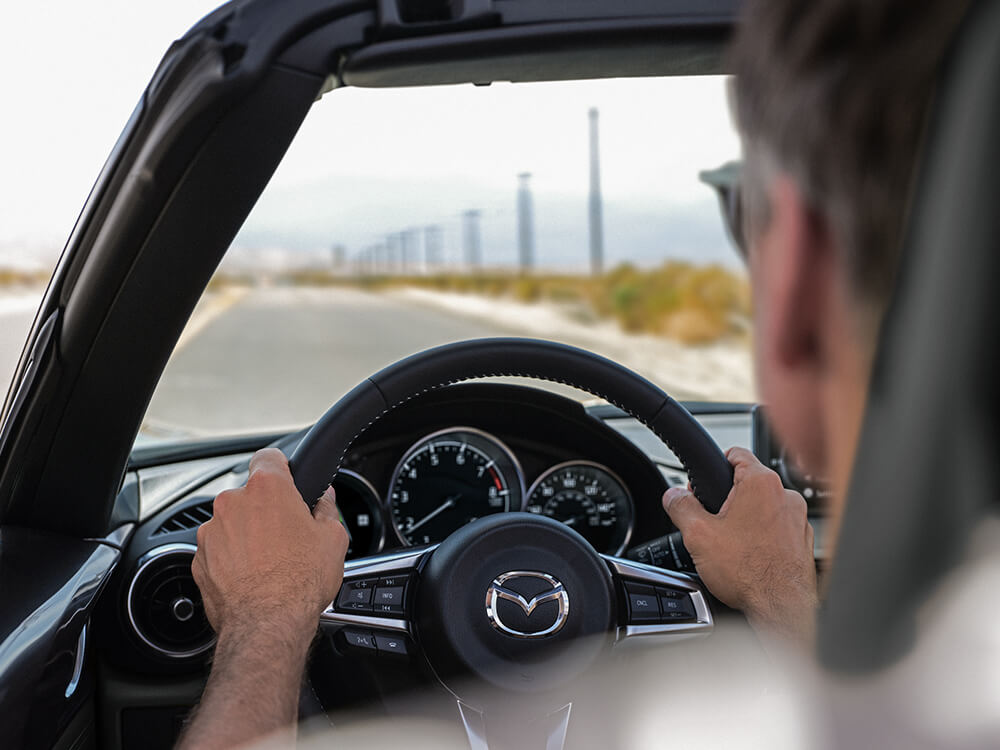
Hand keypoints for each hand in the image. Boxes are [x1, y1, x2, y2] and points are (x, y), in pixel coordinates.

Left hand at [180, 449, 348, 749]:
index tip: (288, 479)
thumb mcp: (333, 539)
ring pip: (232, 523)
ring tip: (270, 561)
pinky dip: (231, 559)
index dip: (282, 467)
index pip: (269, 456)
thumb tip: (326, 501)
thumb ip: (327, 511)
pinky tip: (253, 577)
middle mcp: (233, 503)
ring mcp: (212, 532)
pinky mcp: (199, 560)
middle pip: (250, 494)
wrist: (267, 625)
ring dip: (247, 535)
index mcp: (267, 488)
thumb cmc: (299, 582)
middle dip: (266, 509)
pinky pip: (218, 550)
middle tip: (288, 533)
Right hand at [662, 446, 817, 644]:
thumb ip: (680, 507)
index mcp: (761, 483)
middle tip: (711, 522)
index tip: (705, 480)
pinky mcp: (803, 540)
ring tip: (731, 544)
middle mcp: (786, 495)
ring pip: (764, 507)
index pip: (735, 454)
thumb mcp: (698, 535)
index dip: (714, 465)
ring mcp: (799, 518)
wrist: (781, 608)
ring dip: (747, 519)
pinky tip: (750, 556)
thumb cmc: (749, 572)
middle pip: (748, 483)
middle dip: (727, 499)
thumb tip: (673, 495)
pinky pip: (778, 527)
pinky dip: (764, 536)